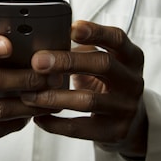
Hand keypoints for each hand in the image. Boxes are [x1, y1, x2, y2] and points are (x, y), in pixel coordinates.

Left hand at [21, 21, 147, 158]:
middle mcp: (132, 81)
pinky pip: (80, 128)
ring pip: (88, 100)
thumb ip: (82, 49)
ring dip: (53, 96)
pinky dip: (55, 123)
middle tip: (37, 61)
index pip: (117, 38)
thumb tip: (44, 43)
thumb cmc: (108, 82)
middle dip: (67, 61)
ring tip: (28, 94)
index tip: (71, 28)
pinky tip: (38, 117)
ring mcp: (126, 108)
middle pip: (103, 65)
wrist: (131, 119)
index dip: (95, 32)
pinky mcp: (115, 132)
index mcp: (130, 57)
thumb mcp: (103, 61)